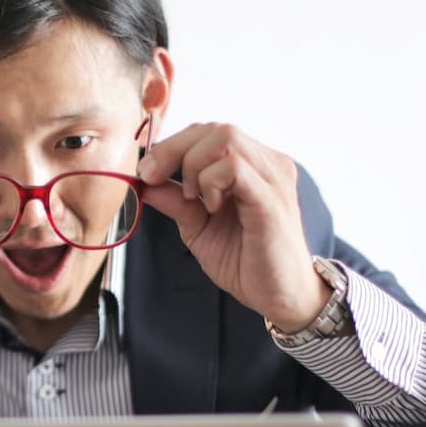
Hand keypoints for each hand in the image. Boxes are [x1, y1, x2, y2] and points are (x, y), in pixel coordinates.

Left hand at [137, 122, 327, 332]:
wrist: (280, 297)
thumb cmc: (246, 262)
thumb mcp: (199, 228)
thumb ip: (176, 202)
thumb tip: (144, 183)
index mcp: (254, 166)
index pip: (210, 133)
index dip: (172, 146)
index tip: (146, 172)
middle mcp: (268, 164)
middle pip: (216, 129)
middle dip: (173, 150)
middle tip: (152, 178)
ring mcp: (273, 178)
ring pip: (226, 139)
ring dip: (194, 165)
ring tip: (193, 198)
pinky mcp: (271, 199)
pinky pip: (235, 168)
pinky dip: (210, 181)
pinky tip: (210, 206)